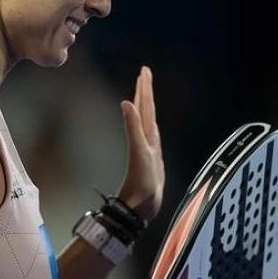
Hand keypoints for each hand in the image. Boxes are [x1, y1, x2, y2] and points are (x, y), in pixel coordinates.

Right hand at [116, 66, 164, 220]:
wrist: (146, 207)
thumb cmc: (144, 182)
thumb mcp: (139, 153)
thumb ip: (132, 128)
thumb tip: (126, 103)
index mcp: (149, 136)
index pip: (147, 107)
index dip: (145, 89)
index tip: (144, 71)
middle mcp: (150, 140)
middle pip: (148, 110)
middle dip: (145, 92)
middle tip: (143, 74)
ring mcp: (148, 149)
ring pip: (146, 120)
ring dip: (143, 105)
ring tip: (140, 93)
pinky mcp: (143, 158)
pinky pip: (142, 132)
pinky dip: (139, 122)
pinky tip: (139, 125)